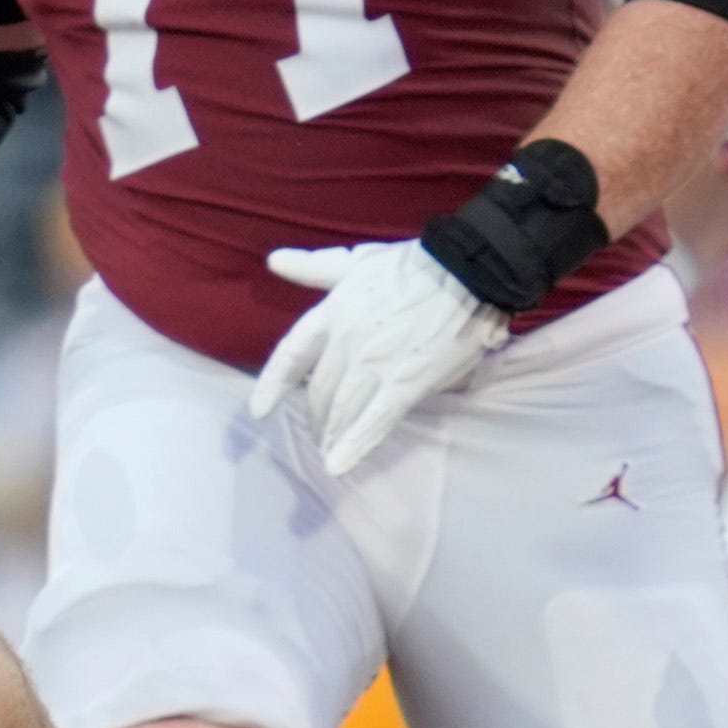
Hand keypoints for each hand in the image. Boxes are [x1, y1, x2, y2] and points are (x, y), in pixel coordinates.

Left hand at [250, 241, 504, 474]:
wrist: (468, 270)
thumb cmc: (414, 265)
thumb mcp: (357, 262)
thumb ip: (314, 268)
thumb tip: (275, 262)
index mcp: (332, 312)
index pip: (291, 354)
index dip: (272, 384)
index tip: (260, 410)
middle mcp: (346, 342)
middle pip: (318, 391)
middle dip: (314, 416)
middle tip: (318, 431)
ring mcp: (374, 365)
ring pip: (340, 411)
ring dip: (330, 435)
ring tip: (327, 451)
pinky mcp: (405, 384)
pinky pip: (374, 422)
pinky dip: (354, 446)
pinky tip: (338, 466)